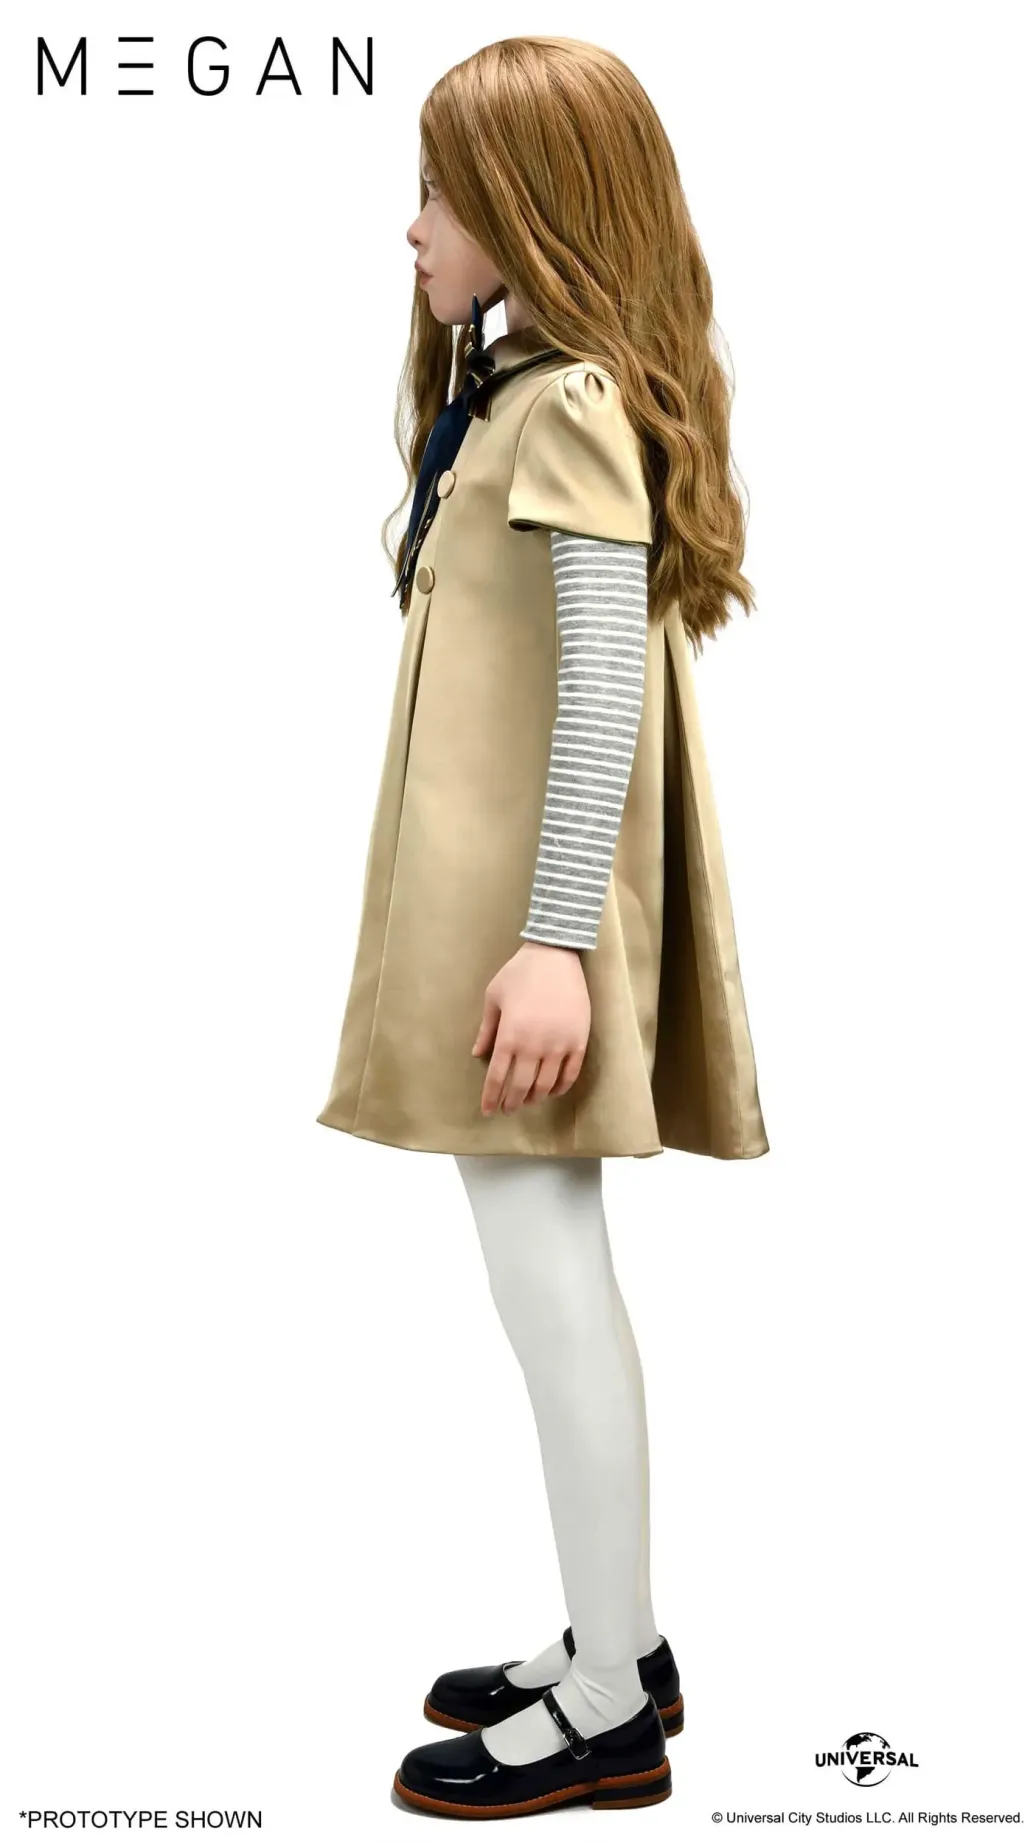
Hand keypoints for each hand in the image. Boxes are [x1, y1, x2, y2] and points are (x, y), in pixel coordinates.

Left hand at [471, 941, 590, 1114]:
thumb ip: (487, 1029)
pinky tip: (552, 1091)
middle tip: (507, 1109)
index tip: (488, 1110)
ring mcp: (559, 1045)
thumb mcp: (494, 997)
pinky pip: (570, 1074)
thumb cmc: (519, 973)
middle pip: (521, 1086)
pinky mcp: (578, 1041)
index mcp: (510, 1035)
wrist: (555, 955)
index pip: (498, 1077)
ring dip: (535, 1097)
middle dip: (512, 1102)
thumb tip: (478, 1054)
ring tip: (528, 1100)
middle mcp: (534, 1045)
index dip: (491, 1097)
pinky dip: (560, 1087)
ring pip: (546, 1084)